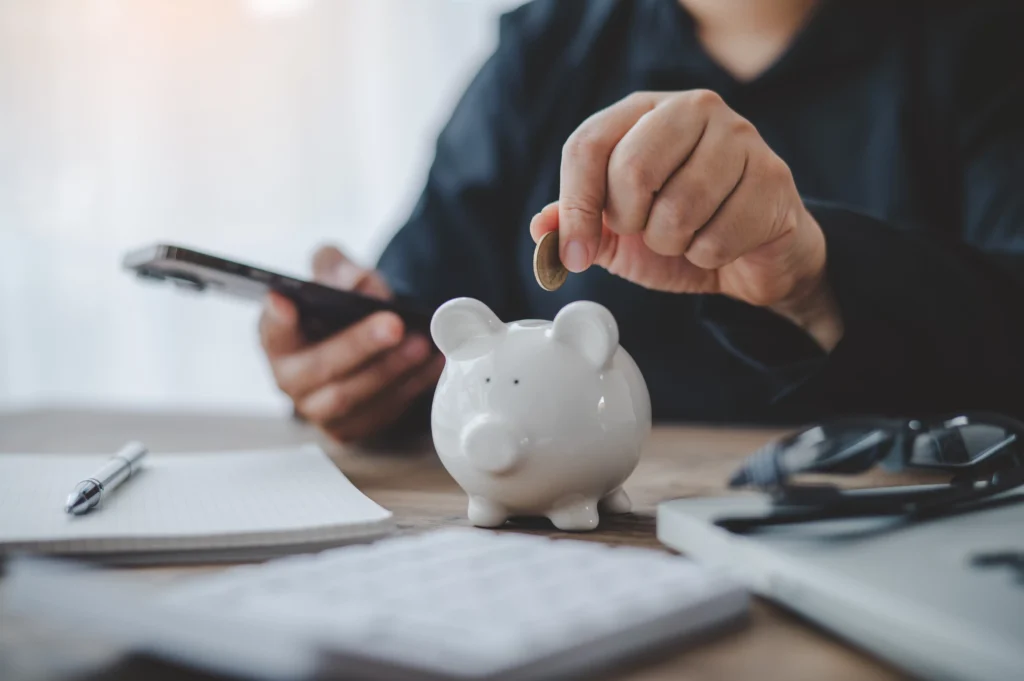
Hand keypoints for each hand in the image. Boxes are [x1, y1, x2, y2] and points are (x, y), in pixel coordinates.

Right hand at [259, 245, 443, 442]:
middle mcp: (291, 378)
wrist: (360, 349)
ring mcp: (318, 409)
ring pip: (352, 396)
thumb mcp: (335, 278)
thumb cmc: (339, 313)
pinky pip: (380, 412)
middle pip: (320, 367)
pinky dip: (410, 387)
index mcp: (279, 338)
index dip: (278, 319)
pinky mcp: (349, 428)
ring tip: (422, 344)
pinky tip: (433, 364)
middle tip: (394, 324)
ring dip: (391, 370)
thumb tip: (360, 283)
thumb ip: (338, 270)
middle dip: (359, 345)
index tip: (285, 302)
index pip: (272, 331)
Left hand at [531, 89, 842, 350]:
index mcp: (644, 111)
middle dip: (631, 222)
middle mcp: (693, 108)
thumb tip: (541, 226)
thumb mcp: (617, 233)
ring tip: (688, 236)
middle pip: (632, 169)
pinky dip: (710, 256)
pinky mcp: (773, 177)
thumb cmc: (682, 233)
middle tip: (647, 232)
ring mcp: (739, 137)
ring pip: (678, 209)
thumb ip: (577, 225)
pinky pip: (718, 237)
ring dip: (673, 244)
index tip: (573, 253)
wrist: (751, 259)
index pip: (588, 144)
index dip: (574, 205)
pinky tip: (722, 243)